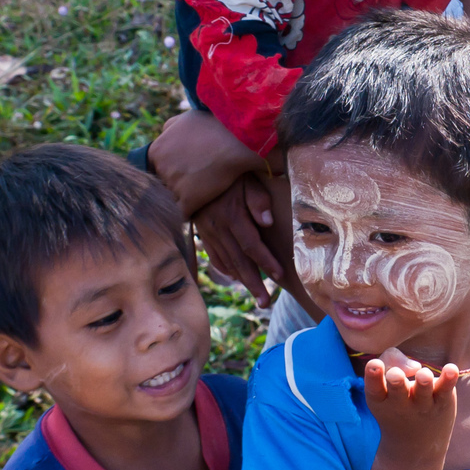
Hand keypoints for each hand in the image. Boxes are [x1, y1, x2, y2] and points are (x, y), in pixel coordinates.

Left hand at [149, 111, 265, 215]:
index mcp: (156, 150)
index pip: (155, 169)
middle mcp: (161, 168)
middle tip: (193, 183)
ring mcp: (174, 185)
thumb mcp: (187, 117)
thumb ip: (170, 127)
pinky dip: (188, 213)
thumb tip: (162, 134)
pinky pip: (182, 214)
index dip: (170, 172)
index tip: (185, 171)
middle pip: (163, 185)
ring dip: (181, 201)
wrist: (239, 139)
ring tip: (198, 196)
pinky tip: (199, 207)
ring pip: (171, 200)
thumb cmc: (216, 125)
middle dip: (174, 186)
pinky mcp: (189, 200)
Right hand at [193, 176, 278, 306]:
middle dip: (254, 283)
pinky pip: (214, 255)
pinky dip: (225, 268)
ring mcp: (208, 232)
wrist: (189, 166)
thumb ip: (257, 199)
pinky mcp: (202, 232)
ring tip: (257, 297)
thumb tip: (268, 222)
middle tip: (266, 303)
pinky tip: (235, 276)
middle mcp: (218, 228)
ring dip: (242, 281)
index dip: (266, 261)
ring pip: (226, 262)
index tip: (280, 275)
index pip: (252, 244)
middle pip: (239, 261)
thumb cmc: (226, 171)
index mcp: (232, 215)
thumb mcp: (245, 177)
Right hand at [364, 349, 457, 463]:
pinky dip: (449, 379)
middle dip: (397, 381)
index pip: (374, 388)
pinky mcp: (442, 402)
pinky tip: (451, 369)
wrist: (415, 447)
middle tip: (395, 375)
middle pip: (398, 389)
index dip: (372, 376)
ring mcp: (423, 404)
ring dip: (423, 382)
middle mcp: (400, 403)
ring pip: (423, 390)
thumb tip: (415, 365)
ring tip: (424, 375)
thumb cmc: (396, 402)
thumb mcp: (385, 383)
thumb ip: (391, 361)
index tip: (374, 364)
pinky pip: (446, 389)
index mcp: (380, 399)